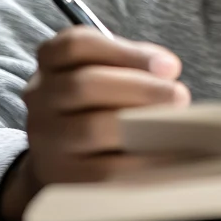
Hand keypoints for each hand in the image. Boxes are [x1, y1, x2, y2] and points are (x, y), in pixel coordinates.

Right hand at [0, 27, 189, 220]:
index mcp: (53, 59)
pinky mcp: (58, 175)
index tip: (170, 67)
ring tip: (175, 125)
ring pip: (90, 128)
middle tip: (180, 96)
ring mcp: (44, 137)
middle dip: (141, 90)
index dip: (127, 53)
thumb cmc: (100, 96)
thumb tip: (168, 70)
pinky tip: (166, 156)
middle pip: (85, 85)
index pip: (77, 45)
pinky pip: (101, 171)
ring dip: (139, 126)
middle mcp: (41, 96)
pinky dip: (138, 163)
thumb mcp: (111, 66)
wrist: (63, 149)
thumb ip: (137, 61)